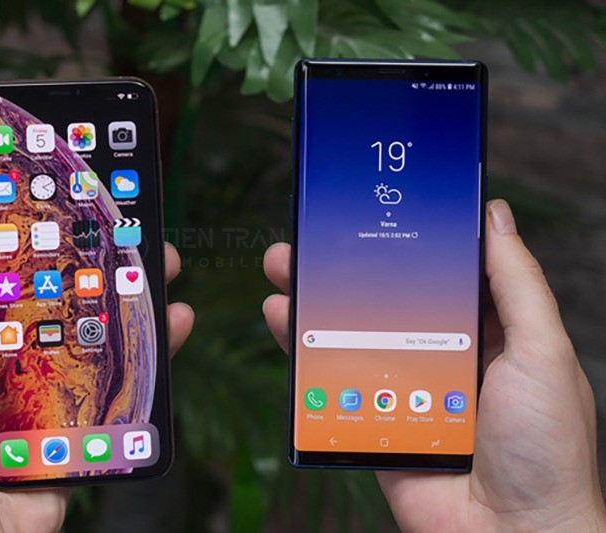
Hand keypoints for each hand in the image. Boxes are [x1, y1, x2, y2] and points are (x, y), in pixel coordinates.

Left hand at [0, 214, 194, 531]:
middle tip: (124, 224)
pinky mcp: (80, 418)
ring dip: (130, 295)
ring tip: (158, 263)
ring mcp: (47, 386)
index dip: (28, 232)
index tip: (60, 196)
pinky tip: (172, 322)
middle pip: (57, 293)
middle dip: (92, 257)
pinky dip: (150, 349)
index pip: (0, 271)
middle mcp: (6, 355)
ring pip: (95, 328)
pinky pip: (119, 377)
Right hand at [262, 199, 605, 530]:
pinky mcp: (374, 420)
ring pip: (353, 334)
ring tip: (285, 268)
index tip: (378, 211)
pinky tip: (285, 323)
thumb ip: (517, 284)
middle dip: (348, 266)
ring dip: (316, 300)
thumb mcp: (542, 351)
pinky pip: (335, 381)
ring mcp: (405, 388)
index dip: (410, 241)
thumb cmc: (544, 448)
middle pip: (387, 299)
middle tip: (314, 235)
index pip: (443, 272)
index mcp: (489, 332)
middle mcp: (443, 355)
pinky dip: (305, 354)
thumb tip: (494, 217)